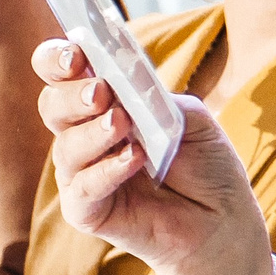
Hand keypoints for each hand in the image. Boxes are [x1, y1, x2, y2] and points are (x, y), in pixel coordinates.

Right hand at [32, 39, 258, 274]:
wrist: (224, 219)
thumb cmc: (206, 165)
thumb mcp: (190, 118)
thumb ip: (155, 97)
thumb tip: (123, 79)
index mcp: (105, 102)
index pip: (62, 72)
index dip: (59, 59)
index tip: (77, 54)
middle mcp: (85, 134)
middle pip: (52, 105)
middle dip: (73, 95)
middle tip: (102, 93)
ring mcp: (83, 173)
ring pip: (66, 147)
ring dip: (94, 132)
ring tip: (124, 125)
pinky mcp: (87, 210)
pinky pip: (82, 188)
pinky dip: (106, 170)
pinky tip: (134, 160)